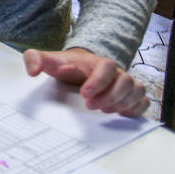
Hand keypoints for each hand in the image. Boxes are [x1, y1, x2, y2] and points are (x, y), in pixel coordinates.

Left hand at [23, 47, 148, 116]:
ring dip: (123, 103)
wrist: (78, 67)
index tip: (85, 94)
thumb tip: (32, 70)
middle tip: (91, 106)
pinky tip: (120, 114)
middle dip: (110, 96)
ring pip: (137, 90)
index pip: (107, 67)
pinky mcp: (130, 95)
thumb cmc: (65, 65)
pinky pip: (143, 101)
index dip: (99, 81)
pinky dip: (136, 109)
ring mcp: (125, 83)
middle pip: (125, 81)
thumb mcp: (48, 61)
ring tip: (105, 111)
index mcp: (96, 62)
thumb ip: (35, 59)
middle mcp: (115, 72)